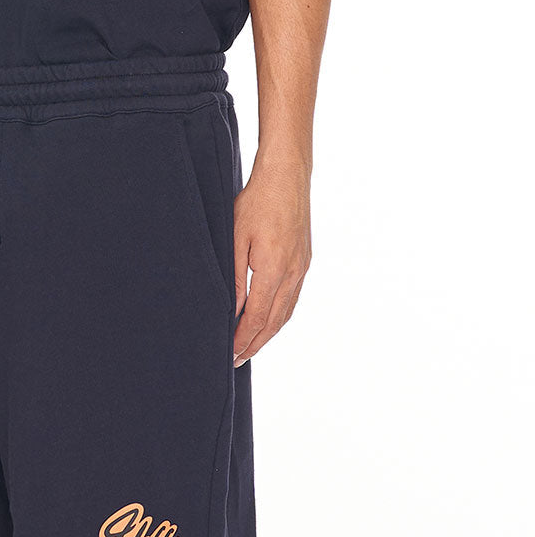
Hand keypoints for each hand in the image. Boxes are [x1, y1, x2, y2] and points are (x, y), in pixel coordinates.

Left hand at [233, 158, 311, 367]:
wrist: (287, 175)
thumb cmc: (257, 201)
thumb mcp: (236, 238)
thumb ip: (236, 277)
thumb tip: (233, 309)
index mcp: (274, 269)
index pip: (256, 317)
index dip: (243, 339)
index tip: (230, 354)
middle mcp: (292, 273)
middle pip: (273, 322)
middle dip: (254, 344)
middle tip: (237, 361)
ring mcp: (301, 269)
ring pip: (285, 314)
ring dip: (268, 334)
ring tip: (251, 348)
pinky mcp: (304, 262)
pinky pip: (292, 300)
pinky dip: (279, 317)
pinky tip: (269, 323)